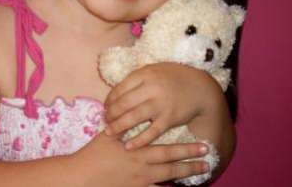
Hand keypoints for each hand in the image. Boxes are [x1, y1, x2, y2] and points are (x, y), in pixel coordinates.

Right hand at [73, 131, 209, 186]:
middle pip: (172, 164)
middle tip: (208, 159)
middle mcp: (142, 166)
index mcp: (138, 150)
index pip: (167, 149)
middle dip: (191, 161)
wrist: (83, 177)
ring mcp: (140, 181)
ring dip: (185, 175)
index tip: (203, 145)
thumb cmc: (94, 154)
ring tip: (201, 172)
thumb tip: (135, 112)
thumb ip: (124, 126)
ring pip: (167, 179)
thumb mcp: (109, 136)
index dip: (186, 148)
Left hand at [104, 63, 220, 149]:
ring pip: (133, 117)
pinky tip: (129, 145)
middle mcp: (151, 88)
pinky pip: (151, 132)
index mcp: (145, 74)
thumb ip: (136, 80)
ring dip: (119, 127)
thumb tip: (114, 93)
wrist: (200, 88)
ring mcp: (161, 104)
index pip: (119, 89)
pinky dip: (138, 140)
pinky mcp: (170, 118)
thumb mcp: (154, 71)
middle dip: (111, 115)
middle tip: (105, 122)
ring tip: (110, 133)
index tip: (105, 108)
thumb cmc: (173, 78)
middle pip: (123, 104)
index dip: (109, 101)